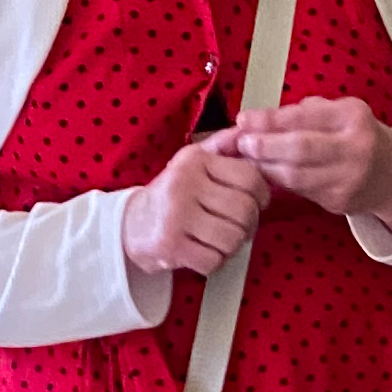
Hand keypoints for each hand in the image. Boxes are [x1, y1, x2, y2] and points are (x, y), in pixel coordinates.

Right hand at [121, 132, 269, 277]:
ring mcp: (175, 215)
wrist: (129, 223)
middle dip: (248, 224)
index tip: (256, 202)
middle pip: (244, 211)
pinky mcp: (170, 245)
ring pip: (232, 238)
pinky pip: (214, 260)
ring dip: (232, 245)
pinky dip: (214, 261)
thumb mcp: (193, 162)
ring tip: (219, 239)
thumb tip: (246, 129)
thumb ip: (222, 146)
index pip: (249, 177)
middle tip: (238, 226)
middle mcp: (184, 183)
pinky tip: (203, 251)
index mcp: (194, 160)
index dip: (262, 195)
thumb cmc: (172, 193)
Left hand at [228, 98, 391, 239]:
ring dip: (265, 167)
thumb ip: (300, 114)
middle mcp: (354, 148)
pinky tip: (267, 173)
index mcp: (353, 117)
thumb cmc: (356, 137)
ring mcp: (348, 178)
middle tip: (242, 143)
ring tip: (248, 159)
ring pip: (295, 175)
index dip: (269, 120)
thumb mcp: (337, 113)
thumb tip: (254, 120)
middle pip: (300, 148)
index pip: (304, 117)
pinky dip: (279, 182)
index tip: (244, 120)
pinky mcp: (339, 202)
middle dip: (265, 146)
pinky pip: (300, 190)